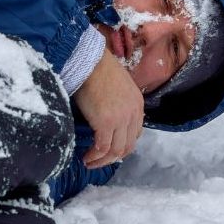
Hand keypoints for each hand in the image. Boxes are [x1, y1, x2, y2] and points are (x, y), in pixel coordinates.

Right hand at [73, 49, 143, 167]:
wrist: (90, 61)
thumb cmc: (98, 70)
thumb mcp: (118, 87)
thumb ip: (120, 103)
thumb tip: (109, 117)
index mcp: (138, 105)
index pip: (135, 134)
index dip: (121, 145)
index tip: (108, 150)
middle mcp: (133, 114)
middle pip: (127, 146)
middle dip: (112, 158)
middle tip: (98, 161)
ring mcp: (121, 119)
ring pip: (116, 151)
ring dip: (102, 161)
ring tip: (89, 162)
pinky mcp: (106, 123)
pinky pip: (102, 147)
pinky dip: (94, 155)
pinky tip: (86, 156)